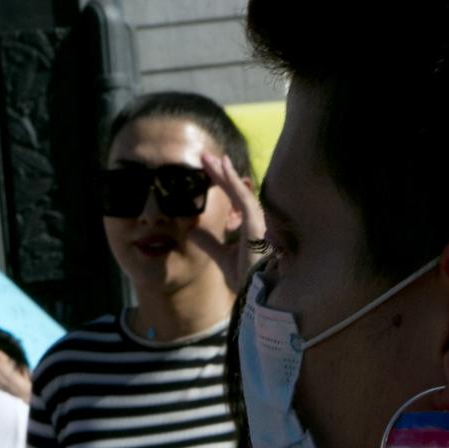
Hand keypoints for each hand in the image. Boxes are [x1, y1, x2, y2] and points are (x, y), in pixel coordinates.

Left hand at [195, 150, 267, 293]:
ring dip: (224, 173)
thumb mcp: (221, 256)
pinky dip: (233, 183)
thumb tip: (192, 231)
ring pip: (239, 191)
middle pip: (234, 190)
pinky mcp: (256, 223)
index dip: (220, 183)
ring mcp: (256, 220)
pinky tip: (224, 168)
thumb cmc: (246, 276)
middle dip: (220, 173)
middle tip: (205, 155)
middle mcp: (254, 219)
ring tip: (211, 158)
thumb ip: (209, 243)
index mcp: (247, 225)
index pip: (232, 199)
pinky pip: (243, 199)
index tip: (207, 169)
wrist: (257, 292)